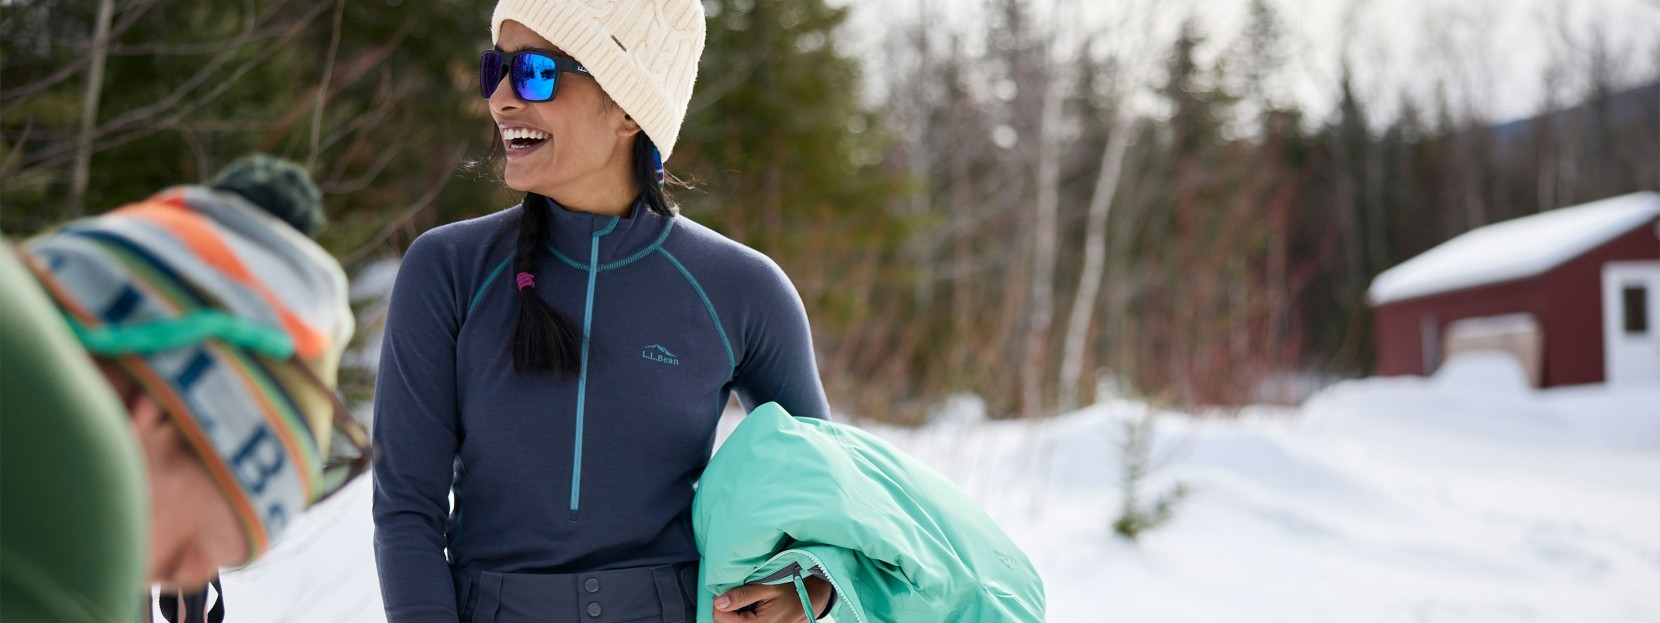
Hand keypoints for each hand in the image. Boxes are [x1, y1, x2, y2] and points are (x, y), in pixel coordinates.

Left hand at [712, 576, 830, 622]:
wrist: (810, 599)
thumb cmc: (791, 591)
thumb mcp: (767, 588)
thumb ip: (742, 595)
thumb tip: (718, 602)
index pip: (721, 617)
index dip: (720, 600)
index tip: (728, 588)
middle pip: (724, 622)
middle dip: (727, 606)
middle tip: (737, 592)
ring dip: (734, 611)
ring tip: (746, 599)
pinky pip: (742, 622)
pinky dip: (741, 614)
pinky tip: (751, 606)